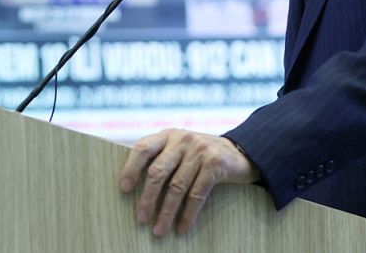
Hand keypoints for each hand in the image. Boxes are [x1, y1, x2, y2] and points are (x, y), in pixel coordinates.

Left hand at [118, 129, 259, 235]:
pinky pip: (197, 194)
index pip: (143, 148)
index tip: (124, 189)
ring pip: (177, 186)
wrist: (241, 152)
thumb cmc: (201, 155)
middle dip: (148, 198)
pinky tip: (182, 227)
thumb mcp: (180, 148)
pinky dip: (188, 214)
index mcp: (167, 135)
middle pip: (158, 172)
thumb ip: (162, 158)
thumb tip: (133, 185)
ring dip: (166, 212)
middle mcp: (182, 139)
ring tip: (159, 230)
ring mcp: (199, 150)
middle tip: (140, 219)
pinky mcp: (215, 164)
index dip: (131, 168)